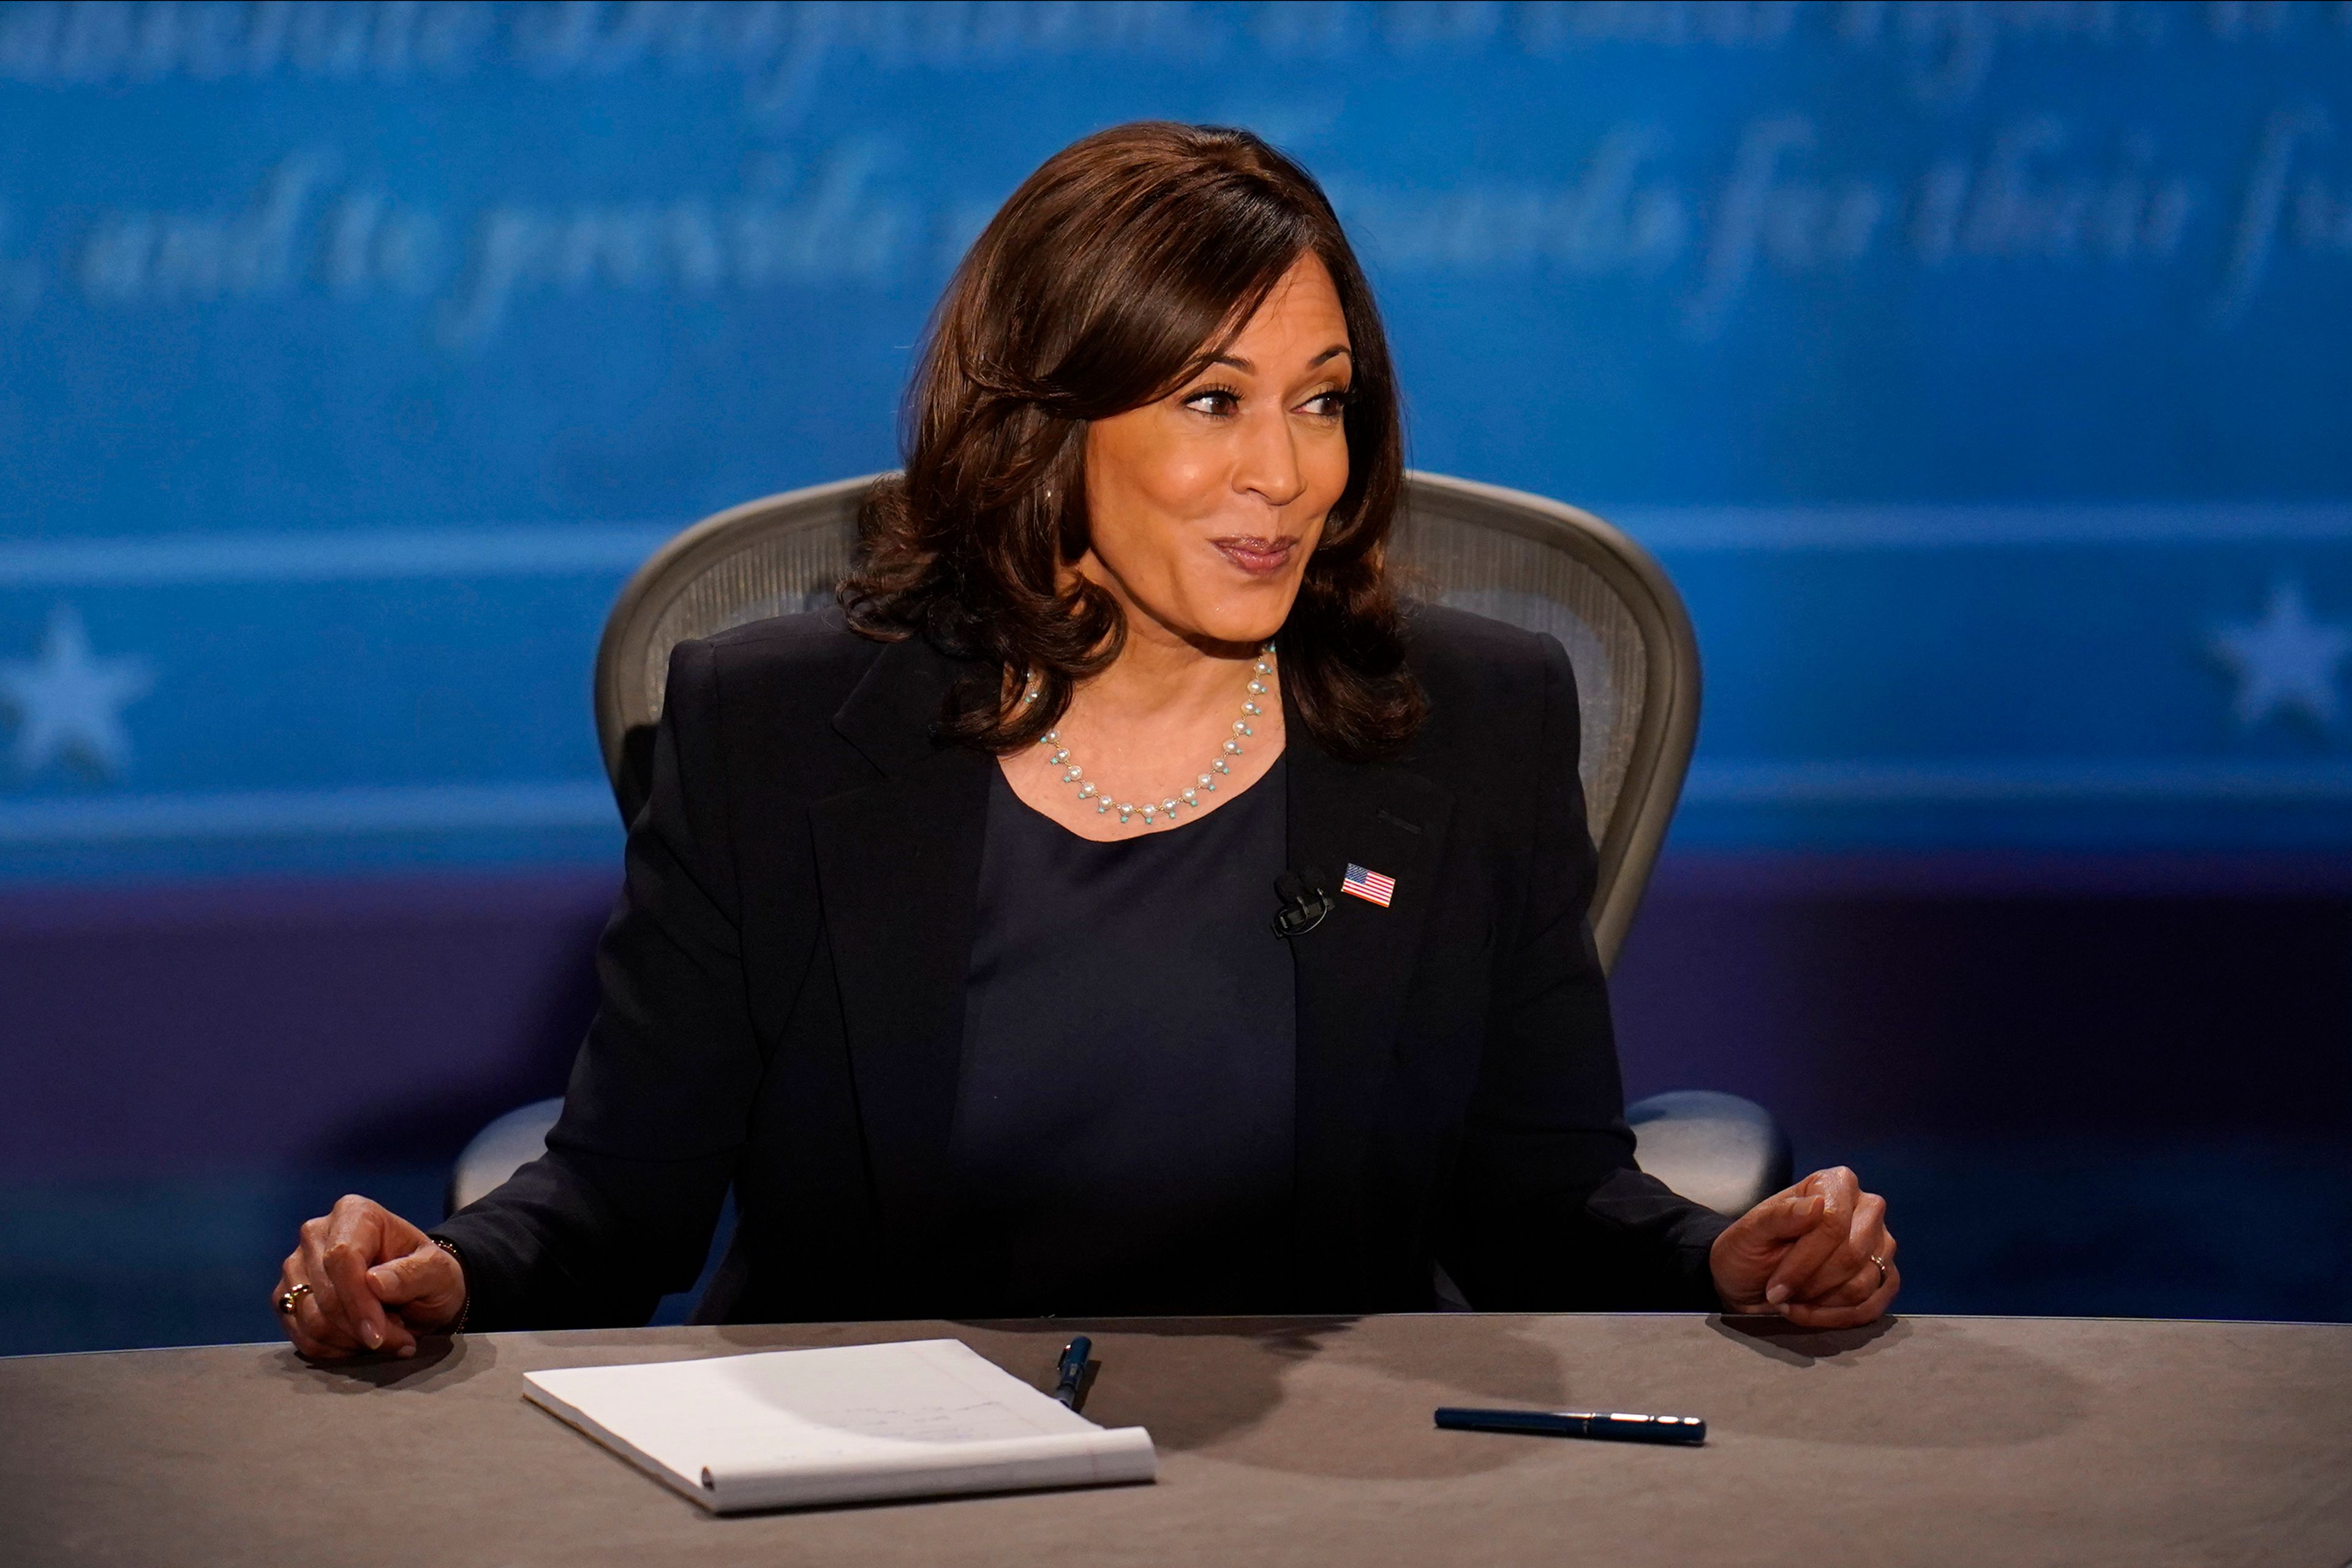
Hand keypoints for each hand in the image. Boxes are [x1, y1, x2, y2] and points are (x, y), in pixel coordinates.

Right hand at [272, 1194, 466, 1360]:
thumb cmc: (428, 1275)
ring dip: (349, 1340)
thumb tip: (375, 1282)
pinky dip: (331, 1348)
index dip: (358, 1303)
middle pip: (324, 1294)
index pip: (342, 1259)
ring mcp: (296, 1265)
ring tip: (383, 1337)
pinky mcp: (287, 1295)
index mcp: (355, 1213)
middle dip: (360, 1328)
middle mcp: (316, 1233)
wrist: (417, 1290)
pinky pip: (299, 1334)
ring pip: (309, 1319)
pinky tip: (359, 1342)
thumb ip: (414, 1275)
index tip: (378, 1336)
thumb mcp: (439, 1272)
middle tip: (398, 1340)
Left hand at [1709, 1166, 1897, 1328]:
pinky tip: (1810, 1313)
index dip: (1803, 1262)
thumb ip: (1779, 1216)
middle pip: (1852, 1255)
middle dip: (1811, 1284)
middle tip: (1780, 1294)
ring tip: (1793, 1300)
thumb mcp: (1751, 1232)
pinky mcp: (1886, 1277)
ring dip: (1821, 1303)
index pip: (1833, 1223)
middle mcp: (1867, 1209)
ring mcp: (1881, 1244)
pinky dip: (1837, 1319)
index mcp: (1835, 1184)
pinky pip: (1872, 1307)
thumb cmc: (1750, 1250)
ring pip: (1863, 1284)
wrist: (1750, 1280)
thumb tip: (1815, 1204)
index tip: (1775, 1286)